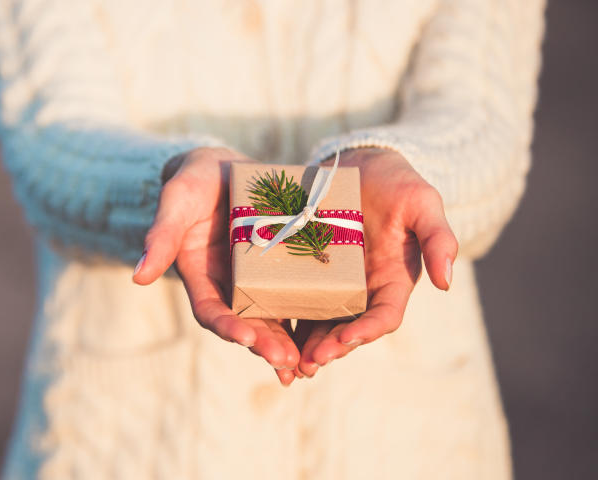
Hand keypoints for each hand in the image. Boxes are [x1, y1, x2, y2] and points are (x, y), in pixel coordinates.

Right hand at [132, 147, 300, 385]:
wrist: (222, 165)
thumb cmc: (192, 180)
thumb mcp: (176, 201)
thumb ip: (160, 236)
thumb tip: (138, 277)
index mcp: (200, 275)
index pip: (210, 310)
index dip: (226, 325)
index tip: (244, 336)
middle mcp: (229, 284)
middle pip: (246, 322)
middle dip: (264, 344)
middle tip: (285, 361)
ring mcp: (257, 278)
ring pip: (274, 317)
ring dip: (289, 341)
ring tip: (307, 362)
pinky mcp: (282, 266)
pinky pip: (298, 293)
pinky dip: (310, 313)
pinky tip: (332, 329)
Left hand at [294, 148, 457, 377]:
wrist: (362, 164)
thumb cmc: (397, 183)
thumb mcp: (423, 203)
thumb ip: (439, 239)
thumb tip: (446, 283)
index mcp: (393, 281)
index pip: (384, 316)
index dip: (367, 331)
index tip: (348, 339)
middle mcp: (362, 289)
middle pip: (347, 328)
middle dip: (331, 347)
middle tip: (311, 361)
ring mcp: (332, 283)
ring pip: (319, 322)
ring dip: (305, 344)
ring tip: (288, 363)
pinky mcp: (305, 272)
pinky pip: (293, 299)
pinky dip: (283, 318)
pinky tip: (264, 330)